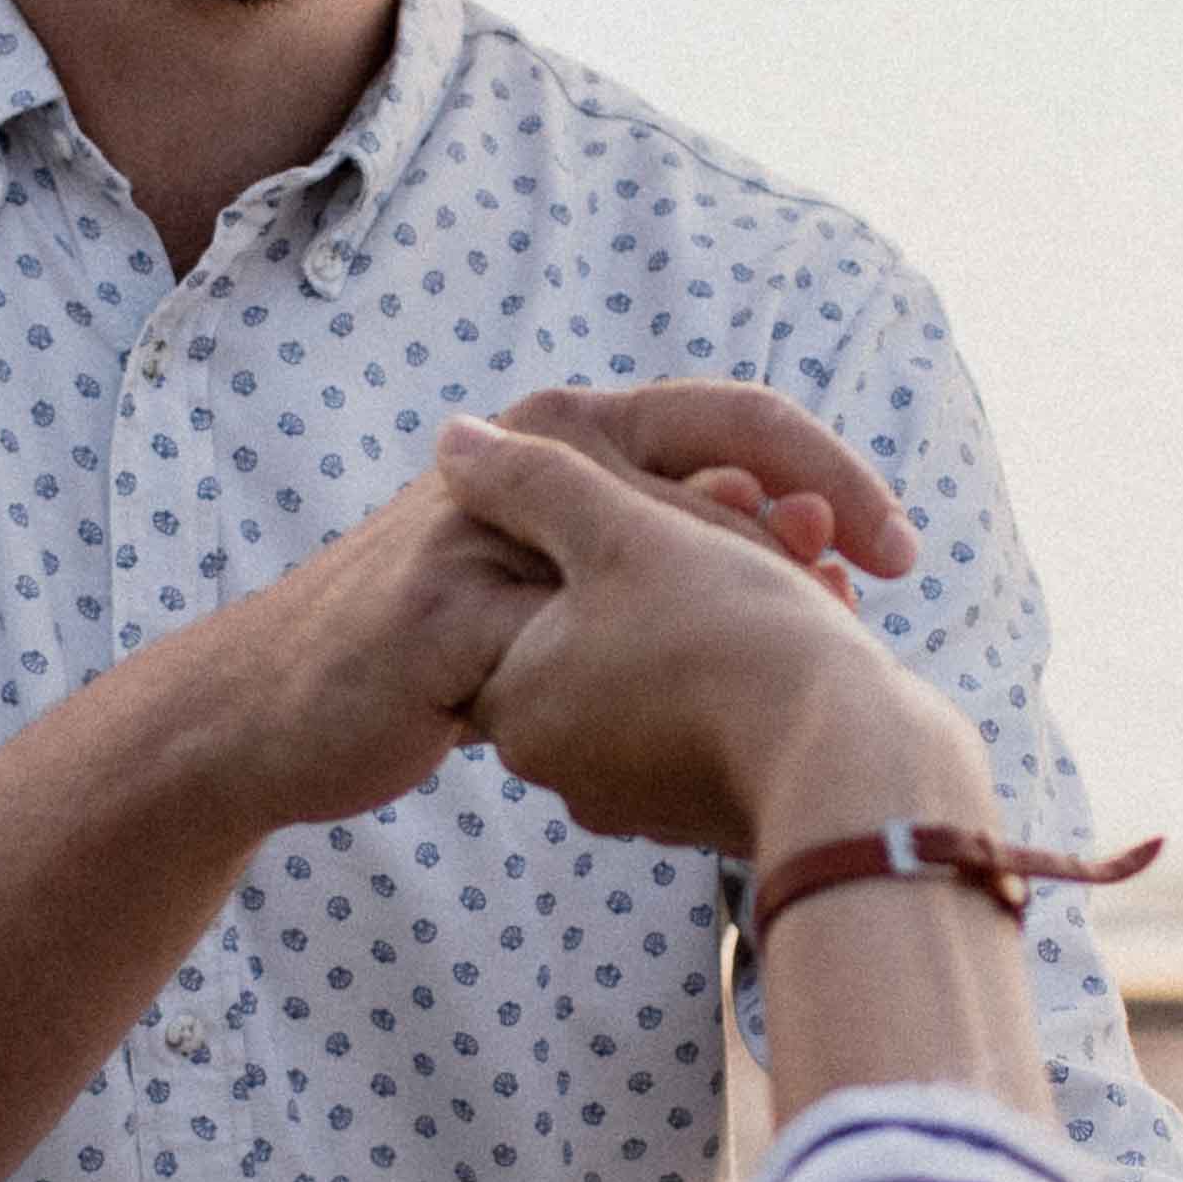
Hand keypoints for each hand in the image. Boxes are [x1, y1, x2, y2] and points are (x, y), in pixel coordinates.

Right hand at [160, 387, 926, 848]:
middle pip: (719, 483)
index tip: (904, 557)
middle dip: (816, 550)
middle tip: (879, 618)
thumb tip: (809, 541)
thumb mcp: (562, 577)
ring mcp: (482, 527)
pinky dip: (631, 710)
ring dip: (735, 631)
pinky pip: (560, 661)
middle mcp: (535, 446)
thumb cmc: (443, 642)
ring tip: (799, 690)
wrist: (279, 709)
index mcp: (579, 425)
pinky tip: (679, 762)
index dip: (840, 475)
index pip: (741, 419)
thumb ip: (666, 540)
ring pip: (651, 569)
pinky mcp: (439, 617)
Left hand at [430, 415, 987, 859]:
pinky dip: (765, 675)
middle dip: (696, 564)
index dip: (622, 529)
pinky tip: (824, 640)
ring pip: (683, 668)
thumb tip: (455, 440)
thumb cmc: (733, 637)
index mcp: (518, 698)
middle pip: (617, 626)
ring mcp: (636, 799)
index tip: (691, 516)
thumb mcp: (624, 533)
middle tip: (775, 530)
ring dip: (740, 609)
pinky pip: (727, 721)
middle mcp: (562, 763)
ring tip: (818, 580)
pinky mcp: (708, 815)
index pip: (538, 588)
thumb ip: (536, 481)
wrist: (857, 775)